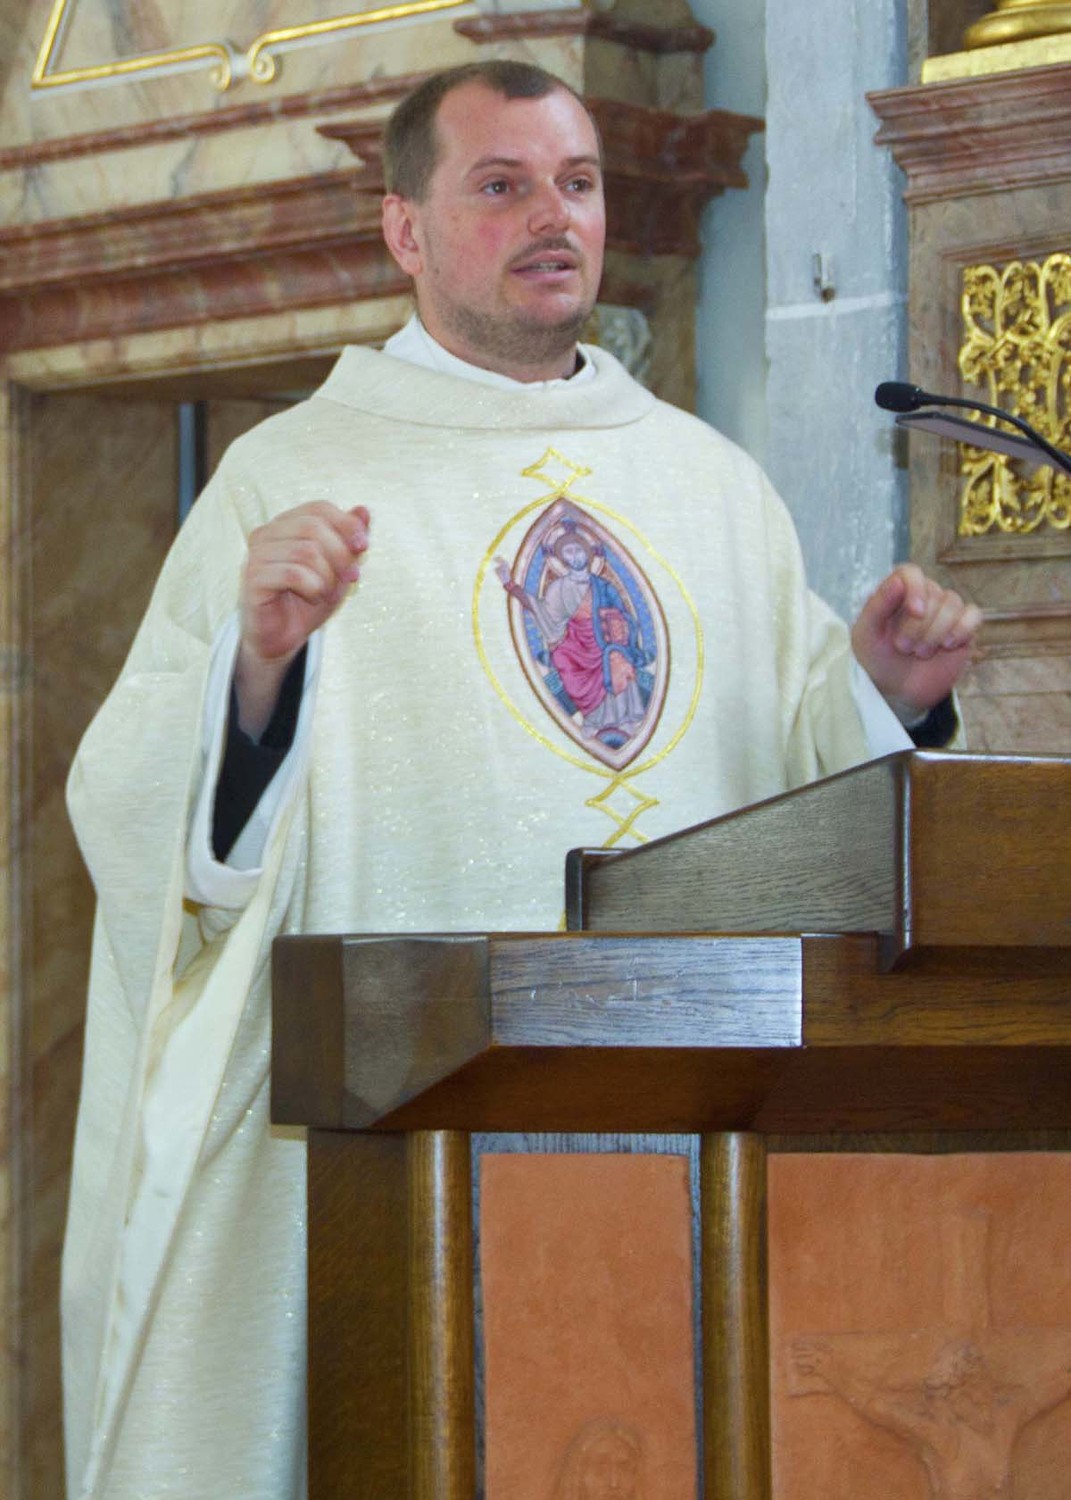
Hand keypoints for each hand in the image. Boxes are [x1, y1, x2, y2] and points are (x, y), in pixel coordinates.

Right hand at [235, 502, 368, 737]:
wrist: (282, 638)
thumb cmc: (309, 600)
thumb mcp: (338, 570)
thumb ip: (350, 541)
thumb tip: (364, 510)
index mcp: (286, 524)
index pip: (319, 508)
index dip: (347, 525)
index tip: (364, 548)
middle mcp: (267, 533)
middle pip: (314, 527)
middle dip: (341, 554)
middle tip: (350, 578)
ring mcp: (256, 555)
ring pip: (306, 551)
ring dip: (328, 576)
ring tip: (328, 592)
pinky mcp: (253, 579)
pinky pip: (293, 573)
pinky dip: (314, 586)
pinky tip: (314, 596)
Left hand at [851, 563, 980, 722]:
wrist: (898, 690)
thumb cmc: (878, 659)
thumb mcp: (866, 635)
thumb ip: (878, 605)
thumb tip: (898, 581)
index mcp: (896, 592)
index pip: (911, 572)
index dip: (916, 588)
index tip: (916, 611)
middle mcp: (923, 596)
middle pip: (934, 593)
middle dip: (920, 625)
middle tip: (905, 648)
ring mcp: (945, 611)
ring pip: (953, 603)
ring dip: (937, 632)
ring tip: (921, 653)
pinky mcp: (963, 627)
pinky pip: (974, 615)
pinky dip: (963, 629)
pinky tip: (949, 645)